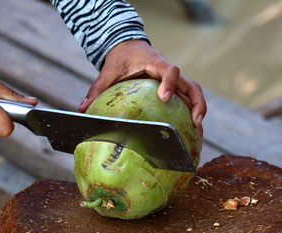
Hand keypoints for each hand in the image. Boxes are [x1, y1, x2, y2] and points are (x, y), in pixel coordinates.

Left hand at [79, 39, 206, 136]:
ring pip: (194, 95)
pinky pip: (187, 102)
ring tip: (198, 135)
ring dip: (199, 113)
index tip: (164, 97)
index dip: (170, 82)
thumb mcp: (109, 71)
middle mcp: (170, 72)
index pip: (170, 70)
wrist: (129, 48)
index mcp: (155, 63)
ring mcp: (175, 82)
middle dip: (197, 104)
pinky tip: (191, 135)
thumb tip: (82, 108)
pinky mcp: (175, 89)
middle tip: (195, 123)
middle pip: (192, 85)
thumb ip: (97, 88)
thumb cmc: (121, 58)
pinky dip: (192, 116)